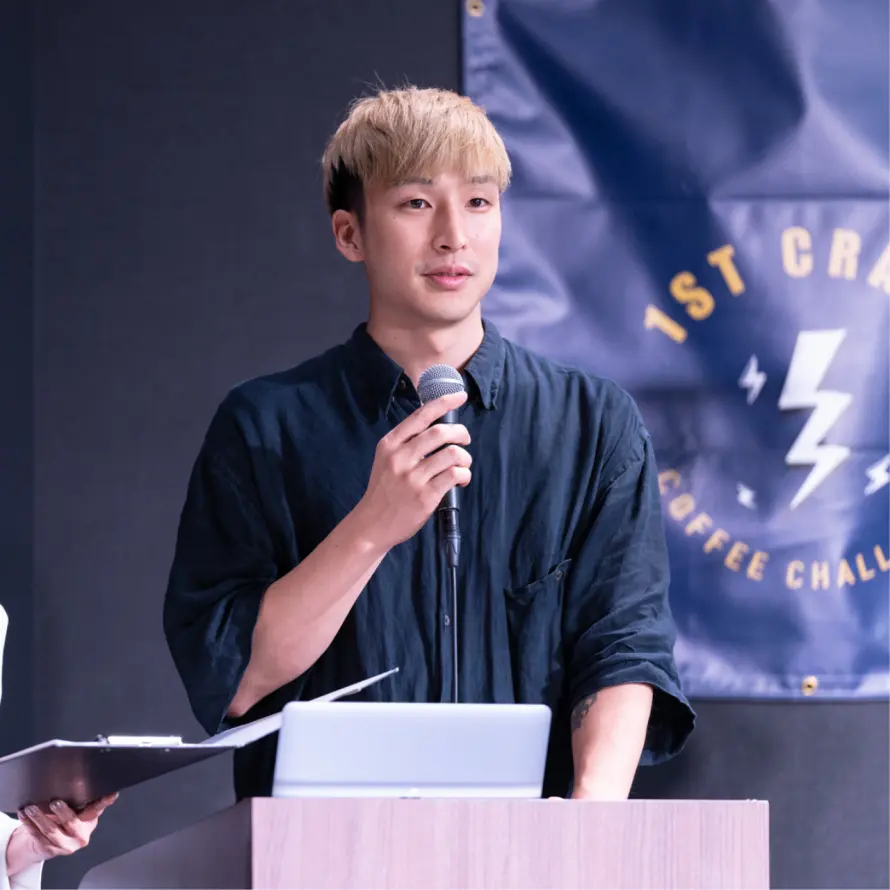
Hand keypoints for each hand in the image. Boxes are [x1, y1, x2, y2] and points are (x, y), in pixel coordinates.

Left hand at [7, 793, 116, 874]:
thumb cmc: (68, 821)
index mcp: (90, 821)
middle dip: (62, 812)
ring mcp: (65, 844)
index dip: (105, 801)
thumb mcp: (80, 811)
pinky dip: (29, 825)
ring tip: (31, 808)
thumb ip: (85, 800)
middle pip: (71, 822)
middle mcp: (80, 835)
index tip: (110, 795)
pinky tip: (24, 816)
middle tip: (55, 803)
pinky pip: (37, 836)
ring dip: (39, 818)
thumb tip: (91, 777)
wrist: (53, 843)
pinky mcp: (49, 849)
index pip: (98, 808)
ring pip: (51, 831)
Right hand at [355, 391, 470, 550]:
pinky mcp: (425, 496)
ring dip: (465, 457)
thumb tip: (438, 425)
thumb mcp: (386, 459)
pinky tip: (461, 480)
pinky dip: (464, 475)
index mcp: (390, 444)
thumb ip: (407, 443)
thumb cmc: (384, 490)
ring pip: (452, 454)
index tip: (460, 396)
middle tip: (464, 441)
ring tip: (463, 465)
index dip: (444, 402)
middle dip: (461, 433)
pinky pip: (455, 475)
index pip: (421, 416)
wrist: (372, 524)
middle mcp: (400, 458)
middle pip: (441, 432)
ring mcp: (413, 478)